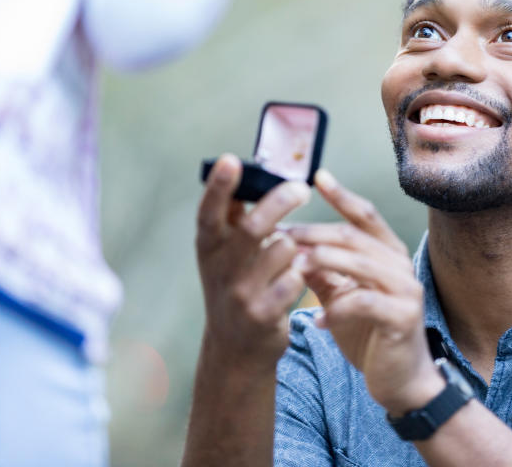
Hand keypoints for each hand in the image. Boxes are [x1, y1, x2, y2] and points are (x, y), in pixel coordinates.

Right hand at [195, 154, 311, 368]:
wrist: (235, 350)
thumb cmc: (235, 286)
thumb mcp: (223, 254)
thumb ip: (231, 217)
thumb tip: (240, 168)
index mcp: (209, 248)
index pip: (209, 213)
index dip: (218, 187)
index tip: (231, 160)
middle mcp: (219, 270)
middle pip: (252, 227)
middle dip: (280, 202)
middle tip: (302, 188)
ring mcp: (240, 294)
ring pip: (281, 249)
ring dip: (295, 244)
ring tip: (295, 250)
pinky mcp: (264, 314)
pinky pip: (295, 279)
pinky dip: (302, 271)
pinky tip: (300, 275)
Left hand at [288, 169, 444, 415]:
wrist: (401, 380)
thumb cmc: (370, 334)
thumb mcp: (341, 296)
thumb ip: (323, 271)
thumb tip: (288, 244)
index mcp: (387, 253)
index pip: (365, 215)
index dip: (342, 195)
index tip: (316, 176)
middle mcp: (400, 265)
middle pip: (354, 236)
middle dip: (315, 233)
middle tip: (281, 233)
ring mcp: (406, 290)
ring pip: (360, 263)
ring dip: (322, 262)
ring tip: (294, 268)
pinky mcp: (403, 317)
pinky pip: (365, 303)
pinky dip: (337, 309)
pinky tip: (316, 319)